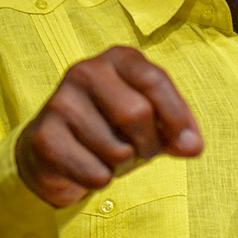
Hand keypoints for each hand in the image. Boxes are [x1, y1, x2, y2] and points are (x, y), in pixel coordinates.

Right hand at [15, 46, 202, 207]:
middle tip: (141, 153)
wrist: (54, 151)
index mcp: (118, 58)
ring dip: (124, 166)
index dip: (177, 116)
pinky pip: (96, 174)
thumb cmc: (114, 128)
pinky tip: (88, 166)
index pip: (155, 80)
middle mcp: (86, 71)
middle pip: (137, 114)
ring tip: (112, 157)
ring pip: (118, 150)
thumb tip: (193, 145)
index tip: (189, 144)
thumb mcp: (153, 120)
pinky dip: (102, 180)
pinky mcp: (44, 137)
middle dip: (149, 145)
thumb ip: (177, 128)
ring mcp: (60, 102)